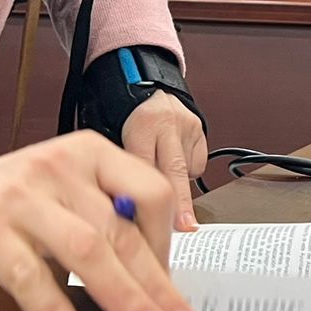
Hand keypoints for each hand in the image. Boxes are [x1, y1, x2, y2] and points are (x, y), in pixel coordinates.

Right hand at [0, 134, 200, 310]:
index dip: (168, 244)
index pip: (149, 194)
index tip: (173, 288)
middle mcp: (61, 167)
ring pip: (88, 252)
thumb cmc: (1, 201)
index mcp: (89, 153)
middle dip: (160, 287)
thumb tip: (155, 272)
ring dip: (126, 300)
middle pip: (124, 231)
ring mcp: (23, 197)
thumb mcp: (60, 192)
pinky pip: (31, 279)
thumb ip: (103, 216)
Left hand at [124, 92, 207, 232]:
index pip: (145, 169)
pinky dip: (186, 169)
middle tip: (185, 227)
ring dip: (175, 184)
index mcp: (142, 125)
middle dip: (180, 204)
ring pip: (187, 170)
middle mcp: (168, 123)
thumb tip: (124, 209)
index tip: (149, 225)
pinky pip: (197, 163)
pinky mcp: (200, 129)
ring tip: (159, 174)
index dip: (145, 199)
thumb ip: (118, 168)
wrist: (140, 84)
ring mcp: (187, 125)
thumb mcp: (110, 136)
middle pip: (175, 172)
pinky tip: (172, 160)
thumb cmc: (119, 113)